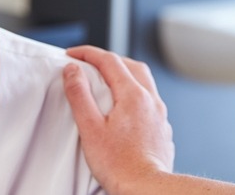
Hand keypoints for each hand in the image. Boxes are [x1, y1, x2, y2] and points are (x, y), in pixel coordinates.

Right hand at [63, 45, 174, 193]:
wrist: (147, 188)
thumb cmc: (119, 165)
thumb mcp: (90, 128)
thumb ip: (80, 95)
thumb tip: (73, 70)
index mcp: (133, 95)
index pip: (109, 61)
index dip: (88, 53)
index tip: (72, 54)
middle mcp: (150, 100)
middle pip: (131, 65)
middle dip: (109, 59)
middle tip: (89, 62)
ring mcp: (159, 114)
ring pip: (144, 81)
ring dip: (125, 73)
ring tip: (107, 80)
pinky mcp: (162, 129)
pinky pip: (150, 100)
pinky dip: (135, 93)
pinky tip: (125, 107)